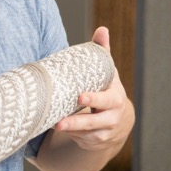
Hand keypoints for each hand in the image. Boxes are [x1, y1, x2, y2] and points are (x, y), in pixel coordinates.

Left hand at [52, 27, 134, 152]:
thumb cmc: (106, 88)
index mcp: (115, 98)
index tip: (80, 96)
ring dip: (69, 130)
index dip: (94, 99)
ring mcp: (104, 131)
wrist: (116, 118)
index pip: (107, 99)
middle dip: (79, 121)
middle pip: (96, 121)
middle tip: (61, 122)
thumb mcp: (106, 72)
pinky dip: (69, 134)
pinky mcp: (94, 141)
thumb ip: (102, 52)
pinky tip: (55, 127)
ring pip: (85, 133)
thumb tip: (102, 29)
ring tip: (53, 125)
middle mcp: (112, 117)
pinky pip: (80, 138)